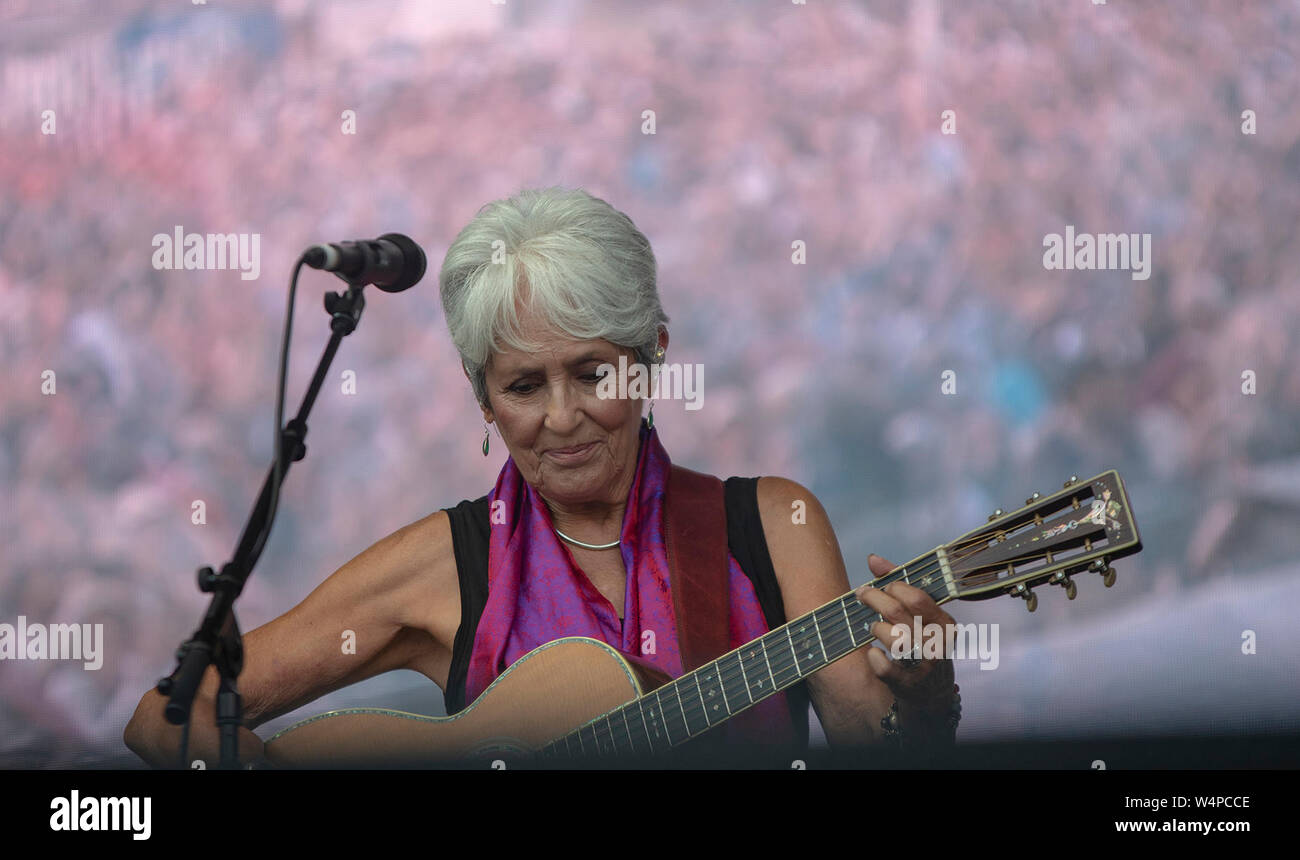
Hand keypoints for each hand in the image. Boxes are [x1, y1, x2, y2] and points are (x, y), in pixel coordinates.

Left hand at [855, 553, 955, 716]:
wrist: (930, 693)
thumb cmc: (921, 643)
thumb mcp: (920, 616)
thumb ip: (898, 585)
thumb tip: (873, 559)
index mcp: (945, 624)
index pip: (917, 597)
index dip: (893, 587)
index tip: (878, 585)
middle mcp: (938, 644)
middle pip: (898, 612)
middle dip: (874, 599)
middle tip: (861, 595)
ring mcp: (924, 666)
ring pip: (892, 637)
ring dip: (875, 628)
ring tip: (873, 628)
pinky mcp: (909, 685)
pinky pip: (884, 667)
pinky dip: (874, 658)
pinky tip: (873, 653)